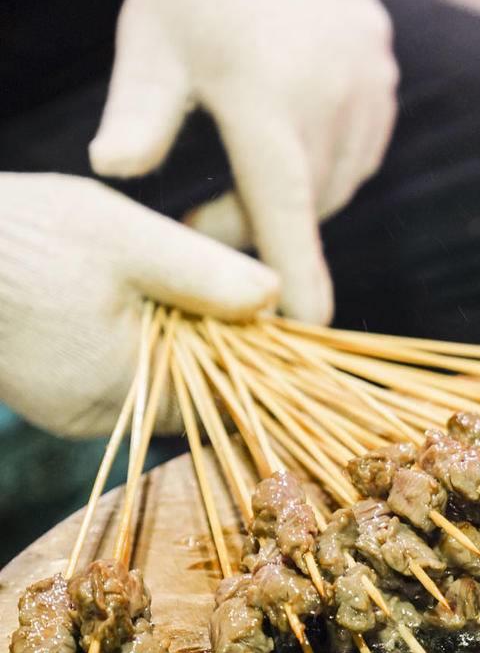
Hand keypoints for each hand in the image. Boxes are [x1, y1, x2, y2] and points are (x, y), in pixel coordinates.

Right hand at [0, 174, 277, 436]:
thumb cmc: (27, 237)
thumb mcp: (130, 240)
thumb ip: (206, 273)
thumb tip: (274, 300)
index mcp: (128, 387)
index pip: (223, 399)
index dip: (258, 360)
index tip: (279, 325)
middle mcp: (97, 415)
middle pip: (190, 392)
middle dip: (217, 347)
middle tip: (233, 294)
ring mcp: (66, 406)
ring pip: (151, 379)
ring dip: (174, 338)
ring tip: (177, 286)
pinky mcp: (45, 387)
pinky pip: (113, 371)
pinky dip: (133, 339)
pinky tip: (128, 296)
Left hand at [90, 0, 398, 323]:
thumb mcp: (150, 41)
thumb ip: (137, 113)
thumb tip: (113, 171)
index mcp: (267, 92)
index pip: (286, 204)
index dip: (298, 271)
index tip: (310, 325)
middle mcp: (329, 94)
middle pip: (308, 202)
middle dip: (261, 228)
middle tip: (202, 216)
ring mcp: (368, 85)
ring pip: (339, 180)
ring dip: (297, 198)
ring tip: (243, 176)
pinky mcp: (385, 78)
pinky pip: (361, 150)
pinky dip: (327, 167)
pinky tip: (288, 143)